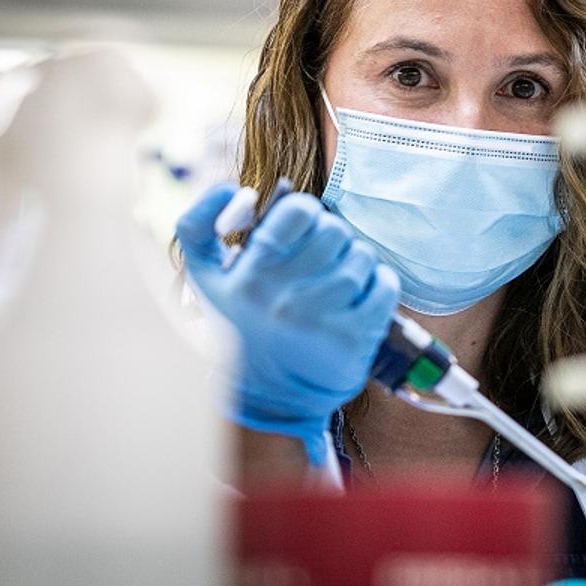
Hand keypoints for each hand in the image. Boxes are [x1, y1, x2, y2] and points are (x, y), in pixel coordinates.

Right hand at [176, 184, 399, 464]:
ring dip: (358, 259)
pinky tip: (363, 293)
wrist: (270, 397)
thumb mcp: (206, 279)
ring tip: (342, 276)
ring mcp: (320, 319)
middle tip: (325, 254)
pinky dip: (381, 282)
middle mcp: (283, 297)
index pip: (297, 212)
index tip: (303, 226)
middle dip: (333, 236)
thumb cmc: (242, 326)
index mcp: (249, 275)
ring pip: (362, 256)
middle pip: (334, 231)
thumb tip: (232, 188)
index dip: (306, 211)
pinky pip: (385, 287)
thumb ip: (200, 225)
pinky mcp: (353, 339)